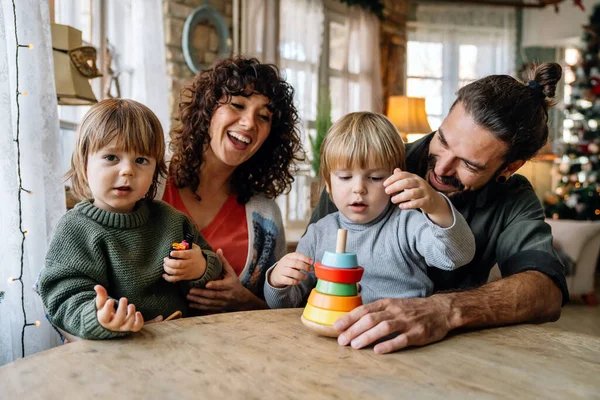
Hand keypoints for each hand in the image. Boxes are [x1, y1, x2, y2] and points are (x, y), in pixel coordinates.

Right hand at [95, 285, 143, 332]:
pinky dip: (139, 321)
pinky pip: (136, 327)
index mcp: (103, 319)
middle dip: (122, 309)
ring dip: (131, 314)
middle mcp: (113, 325)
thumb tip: (97, 286)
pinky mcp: (131, 327)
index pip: (104, 317)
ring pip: (127, 325)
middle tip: (124, 298)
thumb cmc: (104, 310)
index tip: (110, 300)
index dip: (107, 309)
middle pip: (118, 321)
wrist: (110, 321)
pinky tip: (138, 313)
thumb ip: (101, 296)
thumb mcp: (101, 304)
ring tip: (131, 305)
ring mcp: (122, 327)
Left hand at [163, 243, 205, 282]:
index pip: (184, 254)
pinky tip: (164, 275)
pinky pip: (175, 279)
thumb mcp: (195, 248)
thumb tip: (178, 243)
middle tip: (165, 259)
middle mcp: (189, 264)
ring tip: (164, 265)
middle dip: (169, 262)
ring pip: (175, 272)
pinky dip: (168, 278)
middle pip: (178, 264)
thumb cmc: (197, 256)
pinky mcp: (184, 277)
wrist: (204, 268)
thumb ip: (187, 244)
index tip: (171, 253)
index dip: (176, 254)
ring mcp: (186, 271)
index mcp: (191, 255)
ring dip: (167, 269)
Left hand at [186, 249, 259, 311]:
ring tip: (188, 297)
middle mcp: (226, 295)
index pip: (222, 285)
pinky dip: (199, 307)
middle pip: (213, 295)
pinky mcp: (219, 308)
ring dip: (198, 300)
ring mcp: (222, 303)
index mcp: (230, 284)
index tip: (207, 284)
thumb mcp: (231, 272)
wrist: (241, 299)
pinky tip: (191, 304)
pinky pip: (208, 308)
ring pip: (209, 303)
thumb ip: (224, 262)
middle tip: (190, 291)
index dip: (215, 285)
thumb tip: (218, 250)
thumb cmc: (234, 283)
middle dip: (201, 293)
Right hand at [269, 252, 313, 287]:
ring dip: (300, 275)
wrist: (275, 274)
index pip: (298, 256)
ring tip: (305, 277)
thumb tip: (312, 263)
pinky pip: (287, 280)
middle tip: (310, 270)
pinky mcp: (280, 278)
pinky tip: (298, 282)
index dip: (306, 259)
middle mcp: (284, 262)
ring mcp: (281, 270)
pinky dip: (294, 281)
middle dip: (305, 267)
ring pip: (291, 272)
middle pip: (295, 263)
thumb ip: (301, 261)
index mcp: (288, 256)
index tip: (312, 262)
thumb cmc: (288, 267)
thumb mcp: (293, 261)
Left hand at [334, 295, 453, 353]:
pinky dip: (389, 345)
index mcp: (387, 303)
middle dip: (354, 330)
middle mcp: (395, 311)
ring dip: (367, 336)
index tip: (336, 327)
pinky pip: (401, 339)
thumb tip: (353, 320)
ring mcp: (406, 322)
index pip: (364, 309)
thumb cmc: (412, 309)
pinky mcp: (417, 333)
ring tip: (354, 345)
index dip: (349, 318)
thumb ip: (376, 311)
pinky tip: (378, 350)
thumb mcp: (393, 304)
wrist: (440, 310)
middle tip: (342, 340)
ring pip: (383, 327)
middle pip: (371, 319)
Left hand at [384, 168, 451, 226]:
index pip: (403, 175)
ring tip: (393, 200)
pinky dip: (408, 205)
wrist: (434, 201)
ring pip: (412, 193)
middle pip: (407, 182)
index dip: (392, 179)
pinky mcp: (427, 201)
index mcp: (414, 177)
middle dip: (395, 186)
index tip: (384, 184)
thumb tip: (395, 169)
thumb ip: (403, 178)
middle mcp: (420, 183)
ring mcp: (424, 192)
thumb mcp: (411, 183)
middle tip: (386, 191)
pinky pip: (417, 203)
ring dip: (401, 197)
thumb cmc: (419, 191)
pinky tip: (401, 206)